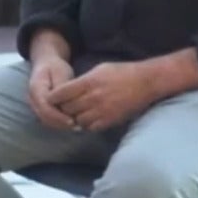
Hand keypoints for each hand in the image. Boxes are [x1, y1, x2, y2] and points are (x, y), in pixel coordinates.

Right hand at [27, 55, 76, 130]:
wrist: (45, 64)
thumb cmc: (55, 67)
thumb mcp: (60, 72)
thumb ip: (61, 87)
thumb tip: (65, 102)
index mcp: (35, 88)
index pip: (45, 107)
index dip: (58, 116)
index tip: (72, 120)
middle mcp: (32, 99)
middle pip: (44, 116)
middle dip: (60, 124)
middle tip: (78, 127)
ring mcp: (34, 104)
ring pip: (45, 120)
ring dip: (60, 125)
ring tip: (77, 126)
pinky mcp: (39, 108)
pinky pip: (47, 119)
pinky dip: (59, 123)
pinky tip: (71, 124)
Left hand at [46, 62, 161, 133]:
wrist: (146, 82)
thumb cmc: (122, 72)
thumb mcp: (99, 69)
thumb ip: (82, 80)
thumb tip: (68, 89)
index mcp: (88, 82)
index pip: (60, 93)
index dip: (53, 97)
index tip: (51, 99)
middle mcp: (93, 97)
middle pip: (66, 108)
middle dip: (62, 108)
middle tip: (62, 108)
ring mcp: (101, 111)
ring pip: (77, 120)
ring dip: (74, 118)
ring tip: (77, 114)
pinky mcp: (110, 120)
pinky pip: (91, 128)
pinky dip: (87, 125)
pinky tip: (89, 119)